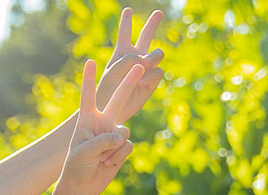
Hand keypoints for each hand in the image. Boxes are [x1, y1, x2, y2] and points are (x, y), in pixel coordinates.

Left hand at [53, 60, 138, 194]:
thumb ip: (103, 140)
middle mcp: (102, 121)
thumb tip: (122, 136)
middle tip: (139, 64)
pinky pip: (127, 146)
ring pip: (124, 132)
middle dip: (128, 82)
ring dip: (113, 148)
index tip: (91, 61)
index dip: (90, 79)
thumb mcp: (84, 151)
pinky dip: (118, 156)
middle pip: (118, 99)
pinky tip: (108, 163)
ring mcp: (113, 133)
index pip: (88, 95)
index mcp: (87, 118)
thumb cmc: (77, 165)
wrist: (84, 184)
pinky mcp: (122, 145)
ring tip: (101, 159)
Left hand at [95, 8, 164, 124]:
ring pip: (158, 54)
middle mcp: (136, 57)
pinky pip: (158, 72)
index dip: (127, 21)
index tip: (128, 10)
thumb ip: (130, 60)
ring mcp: (146, 69)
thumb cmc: (108, 89)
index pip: (125, 33)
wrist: (112, 110)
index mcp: (122, 52)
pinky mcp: (152, 81)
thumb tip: (149, 61)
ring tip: (145, 64)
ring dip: (154, 56)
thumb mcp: (114, 70)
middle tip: (159, 11)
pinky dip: (150, 76)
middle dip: (152, 24)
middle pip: (146, 36)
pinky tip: (142, 82)